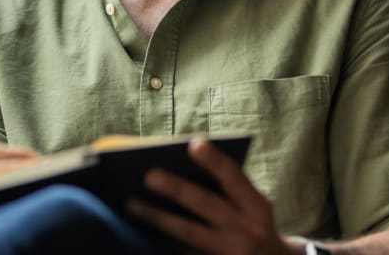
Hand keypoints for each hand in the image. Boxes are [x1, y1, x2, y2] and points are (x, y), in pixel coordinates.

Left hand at [126, 139, 299, 254]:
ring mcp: (229, 254)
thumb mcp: (252, 205)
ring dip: (158, 218)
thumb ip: (228, 187)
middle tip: (148, 175)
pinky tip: (140, 229)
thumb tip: (181, 164)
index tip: (194, 144)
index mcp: (257, 206)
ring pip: (187, 234)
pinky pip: (183, 253)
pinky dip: (161, 240)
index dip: (215, 161)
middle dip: (176, 189)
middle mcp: (246, 230)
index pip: (234, 177)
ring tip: (131, 203)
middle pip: (206, 206)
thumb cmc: (251, 223)